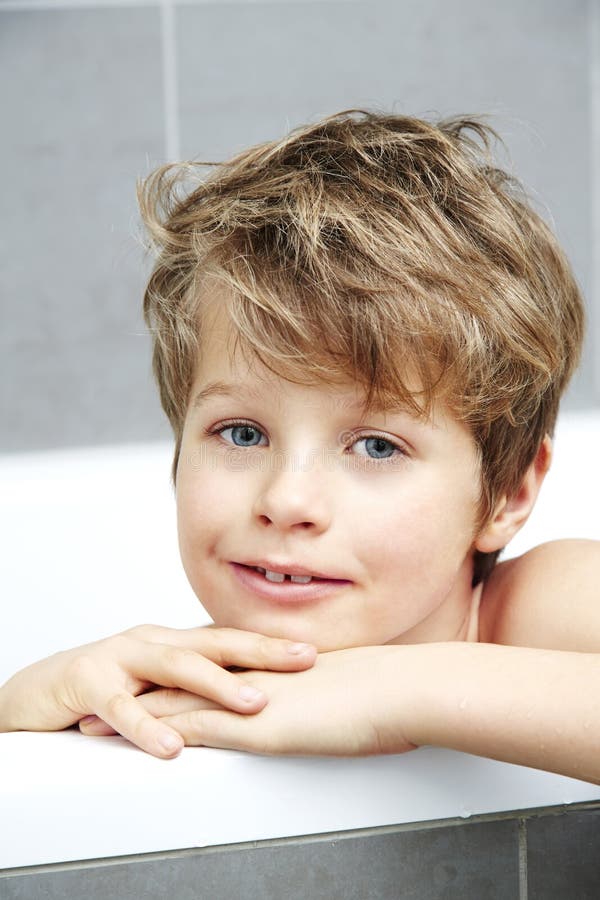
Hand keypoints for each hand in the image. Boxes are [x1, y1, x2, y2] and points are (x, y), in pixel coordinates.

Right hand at [0, 625, 315, 757]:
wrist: (38, 690)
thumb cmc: (104, 686)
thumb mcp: (155, 683)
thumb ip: (193, 685)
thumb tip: (248, 695)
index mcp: (172, 640)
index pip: (228, 640)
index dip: (270, 645)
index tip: (314, 651)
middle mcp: (152, 641)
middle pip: (213, 642)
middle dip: (261, 651)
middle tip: (304, 658)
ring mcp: (120, 657)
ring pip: (175, 667)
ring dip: (217, 685)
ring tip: (255, 703)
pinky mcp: (88, 682)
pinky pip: (121, 707)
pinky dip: (148, 726)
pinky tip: (172, 745)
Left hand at [84, 646, 419, 756]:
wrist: (403, 689)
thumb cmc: (390, 693)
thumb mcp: (350, 693)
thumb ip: (326, 696)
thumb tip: (328, 706)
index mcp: (271, 670)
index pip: (210, 670)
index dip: (174, 675)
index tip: (147, 680)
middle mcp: (252, 678)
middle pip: (179, 680)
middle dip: (137, 689)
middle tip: (103, 692)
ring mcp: (250, 700)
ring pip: (173, 704)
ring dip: (129, 715)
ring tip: (93, 721)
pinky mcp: (254, 726)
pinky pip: (192, 729)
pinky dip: (153, 735)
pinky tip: (129, 744)